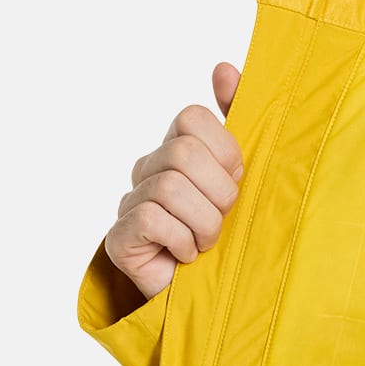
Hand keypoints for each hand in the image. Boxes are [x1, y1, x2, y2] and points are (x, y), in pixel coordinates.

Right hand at [103, 62, 243, 300]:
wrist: (215, 297)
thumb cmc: (232, 233)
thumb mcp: (245, 173)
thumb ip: (238, 116)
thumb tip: (223, 68)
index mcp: (178, 147)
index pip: (193, 119)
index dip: (225, 151)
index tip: (236, 181)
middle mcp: (149, 169)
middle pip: (184, 153)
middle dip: (219, 193)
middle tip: (222, 219)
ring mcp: (130, 202)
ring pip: (171, 188)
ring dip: (204, 224)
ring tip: (205, 242)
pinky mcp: (119, 238)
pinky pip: (153, 218)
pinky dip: (181, 241)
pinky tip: (184, 256)